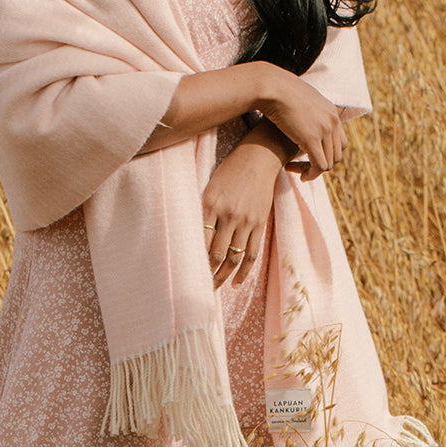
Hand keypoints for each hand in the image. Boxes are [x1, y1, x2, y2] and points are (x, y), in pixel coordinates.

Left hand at [201, 139, 281, 287]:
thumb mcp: (209, 187)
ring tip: (214, 289)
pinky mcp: (259, 223)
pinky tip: (237, 283)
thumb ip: (202, 211)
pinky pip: (251, 254)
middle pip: (216, 254)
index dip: (194, 260)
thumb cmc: (228, 171)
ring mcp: (246, 220)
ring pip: (234, 257)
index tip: (186, 273)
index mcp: (210, 204)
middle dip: (207, 273)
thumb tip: (192, 238)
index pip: (200, 241)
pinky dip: (244, 271)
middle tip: (198, 288)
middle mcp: (228, 215)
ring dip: (223, 276)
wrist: (258, 158)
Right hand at [255, 67, 344, 180]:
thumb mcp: (299, 99)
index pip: (340, 142)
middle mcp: (333, 121)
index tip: (309, 156)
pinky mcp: (311, 139)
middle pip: (336, 154)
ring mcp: (324, 130)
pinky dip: (311, 174)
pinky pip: (319, 165)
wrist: (272, 88)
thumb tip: (300, 112)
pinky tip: (298, 174)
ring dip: (314, 171)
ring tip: (298, 171)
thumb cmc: (278, 92)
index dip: (326, 154)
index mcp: (332, 112)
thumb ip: (306, 109)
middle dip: (320, 164)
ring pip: (328, 163)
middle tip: (303, 167)